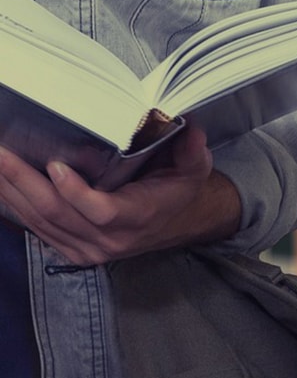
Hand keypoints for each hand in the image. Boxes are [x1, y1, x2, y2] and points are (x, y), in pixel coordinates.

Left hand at [0, 126, 240, 264]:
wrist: (177, 221)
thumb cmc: (180, 190)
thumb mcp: (195, 168)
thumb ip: (193, 150)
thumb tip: (191, 128)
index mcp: (138, 217)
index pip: (102, 212)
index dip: (76, 192)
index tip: (55, 165)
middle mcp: (110, 239)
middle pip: (57, 214)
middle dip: (23, 182)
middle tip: (2, 152)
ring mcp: (88, 248)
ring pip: (40, 222)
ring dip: (11, 191)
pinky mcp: (73, 249)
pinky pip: (37, 229)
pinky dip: (15, 205)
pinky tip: (1, 183)